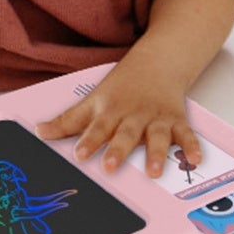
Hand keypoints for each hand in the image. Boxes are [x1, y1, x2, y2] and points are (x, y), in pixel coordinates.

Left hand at [36, 55, 200, 176]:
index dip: (88, 141)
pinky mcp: (176, 120)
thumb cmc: (122, 86)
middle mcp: (133, 115)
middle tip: (111, 166)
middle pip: (125, 133)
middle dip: (119, 149)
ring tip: (154, 172)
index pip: (97, 127)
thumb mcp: (93, 99)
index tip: (79, 155)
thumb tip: (38, 132)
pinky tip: (194, 159)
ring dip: (156, 153)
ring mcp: (156, 118)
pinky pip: (186, 133)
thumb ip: (68, 120)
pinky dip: (192, 146)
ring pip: (156, 136)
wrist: (157, 62)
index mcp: (111, 110)